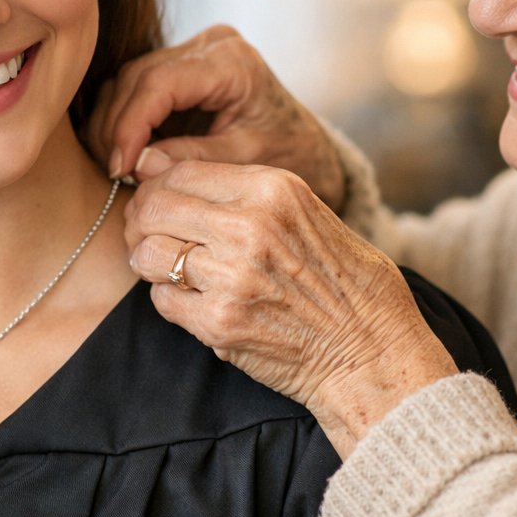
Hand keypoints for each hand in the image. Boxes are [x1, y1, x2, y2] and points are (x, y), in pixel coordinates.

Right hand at [88, 25, 348, 212]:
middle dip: (116, 127)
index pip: (159, 83)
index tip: (119, 168)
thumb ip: (193, 160)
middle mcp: (210, 44)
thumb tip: (136, 167)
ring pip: (128, 80)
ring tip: (119, 167)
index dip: (129, 125)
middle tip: (114, 173)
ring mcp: (192, 50)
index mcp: (232, 61)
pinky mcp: (180, 66)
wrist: (304, 142)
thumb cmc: (285, 151)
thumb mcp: (245, 160)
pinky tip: (126, 155)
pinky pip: (136, 88)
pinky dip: (124, 121)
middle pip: (137, 77)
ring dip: (114, 124)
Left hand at [124, 160, 456, 457]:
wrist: (373, 352)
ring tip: (172, 269)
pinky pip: (163, 300)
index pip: (179, 170)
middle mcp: (249, 227)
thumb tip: (157, 164)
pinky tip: (197, 301)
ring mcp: (232, 277)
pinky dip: (171, 299)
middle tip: (151, 236)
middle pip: (155, 208)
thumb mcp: (304, 211)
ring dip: (152, 261)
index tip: (158, 202)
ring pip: (149, 254)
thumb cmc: (344, 280)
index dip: (158, 186)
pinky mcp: (220, 323)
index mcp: (272, 189)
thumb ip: (240, 190)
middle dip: (143, 222)